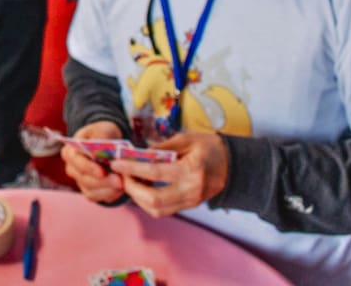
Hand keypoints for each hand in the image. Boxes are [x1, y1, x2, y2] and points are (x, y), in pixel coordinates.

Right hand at [61, 121, 125, 202]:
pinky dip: (110, 194)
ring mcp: (79, 181)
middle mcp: (72, 168)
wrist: (108, 142)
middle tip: (120, 181)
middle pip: (84, 179)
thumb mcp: (102, 130)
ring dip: (108, 189)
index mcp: (70, 151)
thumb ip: (100, 138)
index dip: (89, 168)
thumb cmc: (103, 134)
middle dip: (103, 182)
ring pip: (91, 190)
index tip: (103, 172)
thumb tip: (100, 150)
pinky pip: (98, 197)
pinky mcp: (89, 191)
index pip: (77, 161)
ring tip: (123, 184)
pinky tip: (120, 189)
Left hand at [109, 131, 229, 217]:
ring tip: (130, 180)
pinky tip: (142, 187)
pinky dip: (148, 201)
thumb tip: (136, 154)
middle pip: (153, 200)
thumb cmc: (210, 147)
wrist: (234, 164)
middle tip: (121, 174)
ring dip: (138, 197)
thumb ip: (161, 148)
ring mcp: (192, 201)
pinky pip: (164, 210)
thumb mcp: (186, 139)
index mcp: (191, 170)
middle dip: (132, 188)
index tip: (116, 163)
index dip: (132, 168)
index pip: (154, 173)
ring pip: (157, 210)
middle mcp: (192, 190)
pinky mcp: (190, 206)